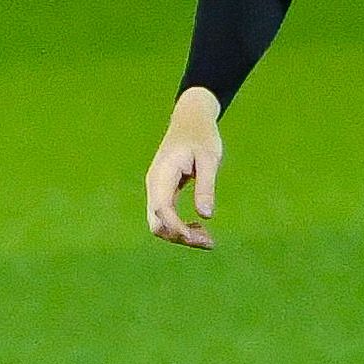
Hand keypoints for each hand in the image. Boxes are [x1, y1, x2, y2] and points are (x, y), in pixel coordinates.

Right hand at [145, 86, 222, 248]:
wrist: (189, 121)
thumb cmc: (202, 137)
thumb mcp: (209, 160)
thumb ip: (206, 187)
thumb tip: (207, 216)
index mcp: (162, 175)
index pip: (162, 209)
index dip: (177, 227)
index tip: (198, 237)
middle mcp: (154, 186)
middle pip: (157, 223)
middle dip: (179, 237)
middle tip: (209, 242)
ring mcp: (156, 190)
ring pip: (159, 223)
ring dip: (180, 235)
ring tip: (208, 238)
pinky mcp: (162, 193)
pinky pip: (165, 217)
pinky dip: (180, 227)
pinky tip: (200, 225)